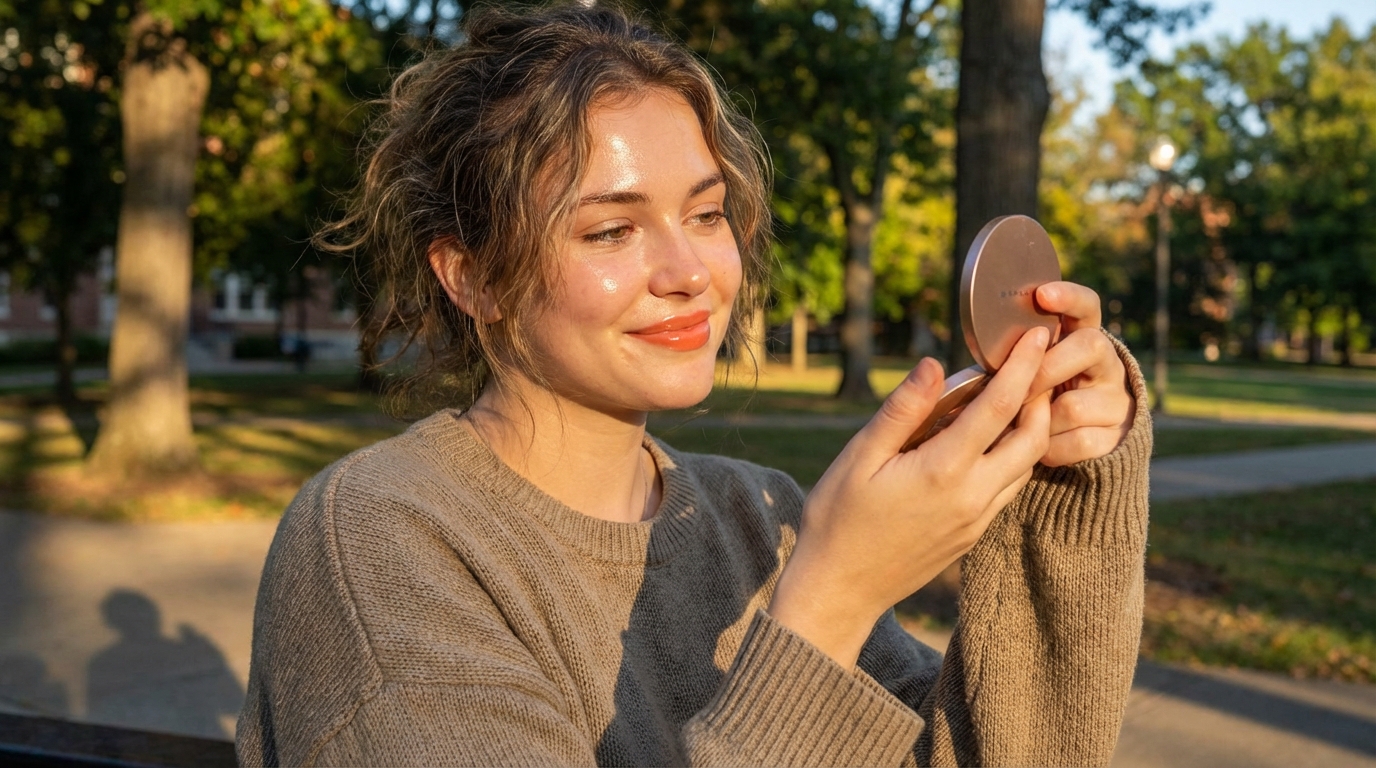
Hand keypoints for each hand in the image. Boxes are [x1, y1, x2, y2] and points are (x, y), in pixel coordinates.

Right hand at [769, 328, 1052, 668]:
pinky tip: (995, 440)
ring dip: (1033, 427)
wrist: (839, 591)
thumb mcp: (860, 457)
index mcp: (943, 470)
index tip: (1035, 335)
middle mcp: (972, 496)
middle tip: (1040, 360)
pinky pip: (1009, 488)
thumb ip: (902, 410)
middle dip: (1042, 395)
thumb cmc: (839, 520)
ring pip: (1026, 465)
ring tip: (1024, 394)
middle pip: (1032, 437)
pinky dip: (1015, 456)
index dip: (1022, 366)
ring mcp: (976, 519)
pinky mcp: (973, 535)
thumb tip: (935, 365)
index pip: (999, 407)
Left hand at [1030, 281, 1134, 466]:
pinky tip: (1042, 450)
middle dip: (1046, 368)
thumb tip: (981, 363)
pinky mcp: (1118, 435)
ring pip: (1075, 404)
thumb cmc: (1038, 398)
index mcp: (1082, 338)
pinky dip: (1054, 449)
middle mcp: (1106, 363)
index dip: (1068, 297)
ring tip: (1024, 426)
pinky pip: (1081, 441)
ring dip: (1041, 419)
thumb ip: (1016, 358)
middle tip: (1018, 388)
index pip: (1086, 306)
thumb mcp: (1030, 371)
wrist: (1075, 444)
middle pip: (1089, 345)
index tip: (1041, 294)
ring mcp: (1116, 399)